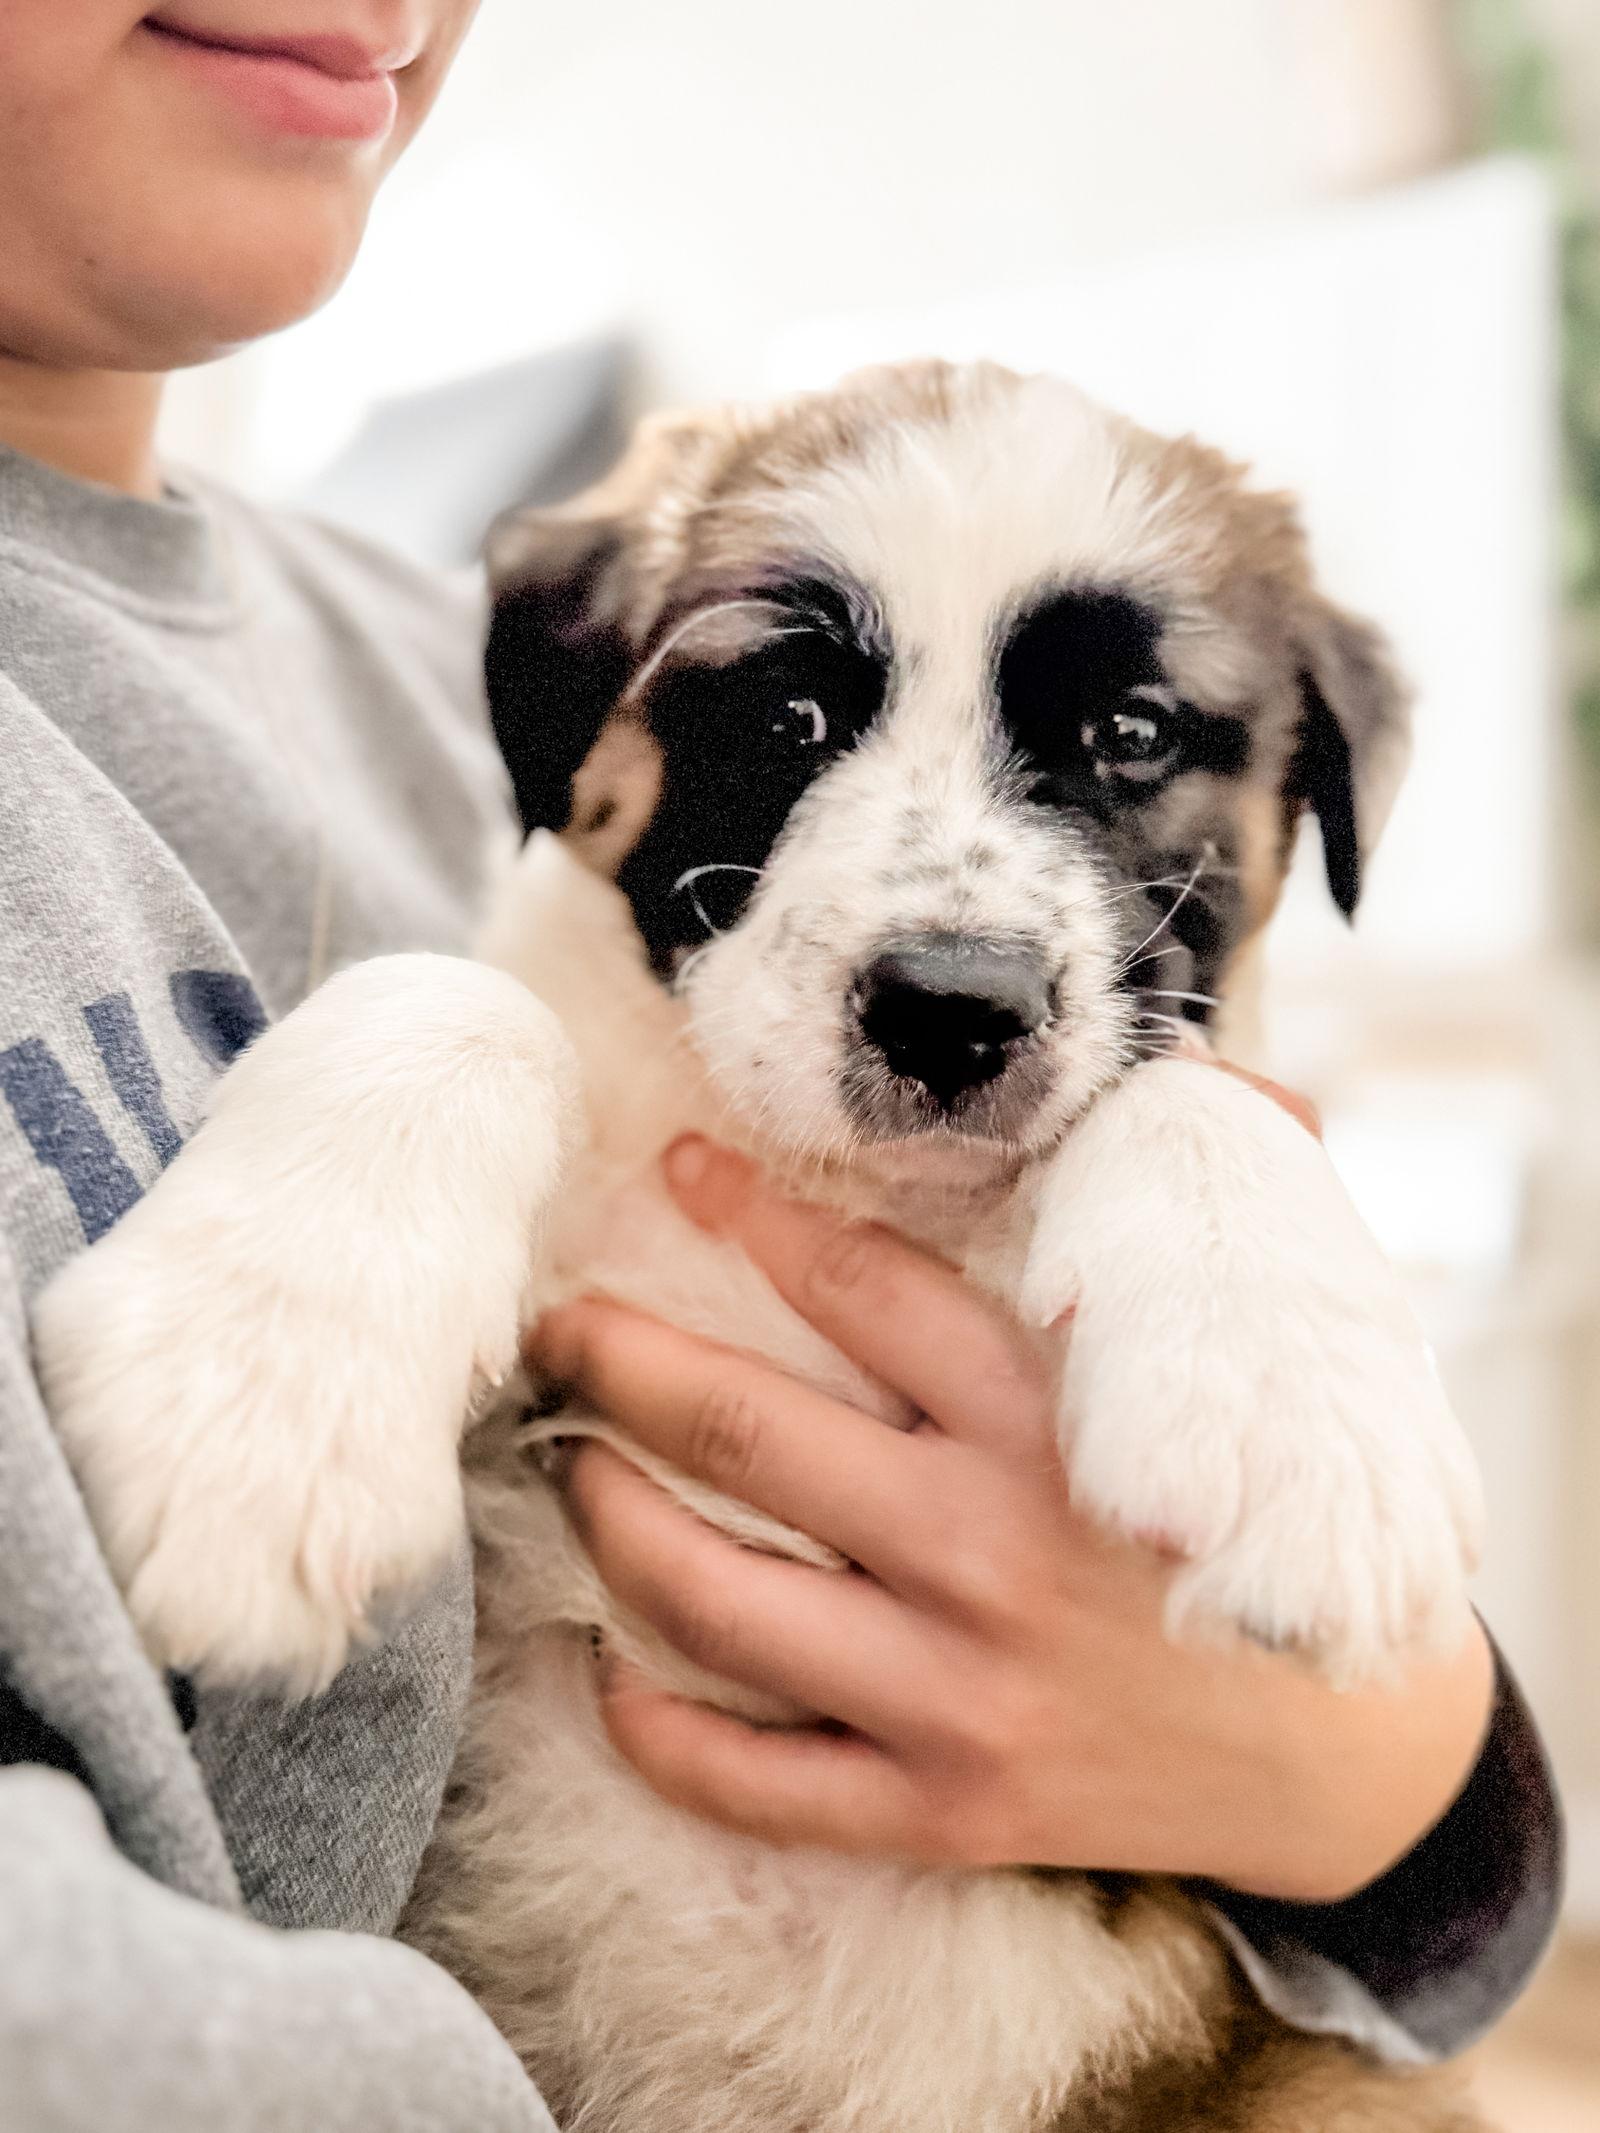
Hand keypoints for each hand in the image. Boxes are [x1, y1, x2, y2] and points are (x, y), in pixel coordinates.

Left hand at [532, 1071, 1492, 1900]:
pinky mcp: (945, 1810)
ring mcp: (961, 1694)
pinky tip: (605, 1668)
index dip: (751, 1213)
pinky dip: (660, 1728)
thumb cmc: (1271, 1522)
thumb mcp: (1262, 1351)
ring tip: (569, 1465)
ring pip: (717, 1602)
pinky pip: (757, 1782)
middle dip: (620, 1364)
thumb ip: (1198, 1206)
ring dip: (612, 1521)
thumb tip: (1181, 1056)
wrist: (1348, 1759)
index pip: (863, 1284)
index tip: (676, 1168)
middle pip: (749, 1436)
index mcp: (1057, 1418)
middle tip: (554, 1326)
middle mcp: (993, 1550)